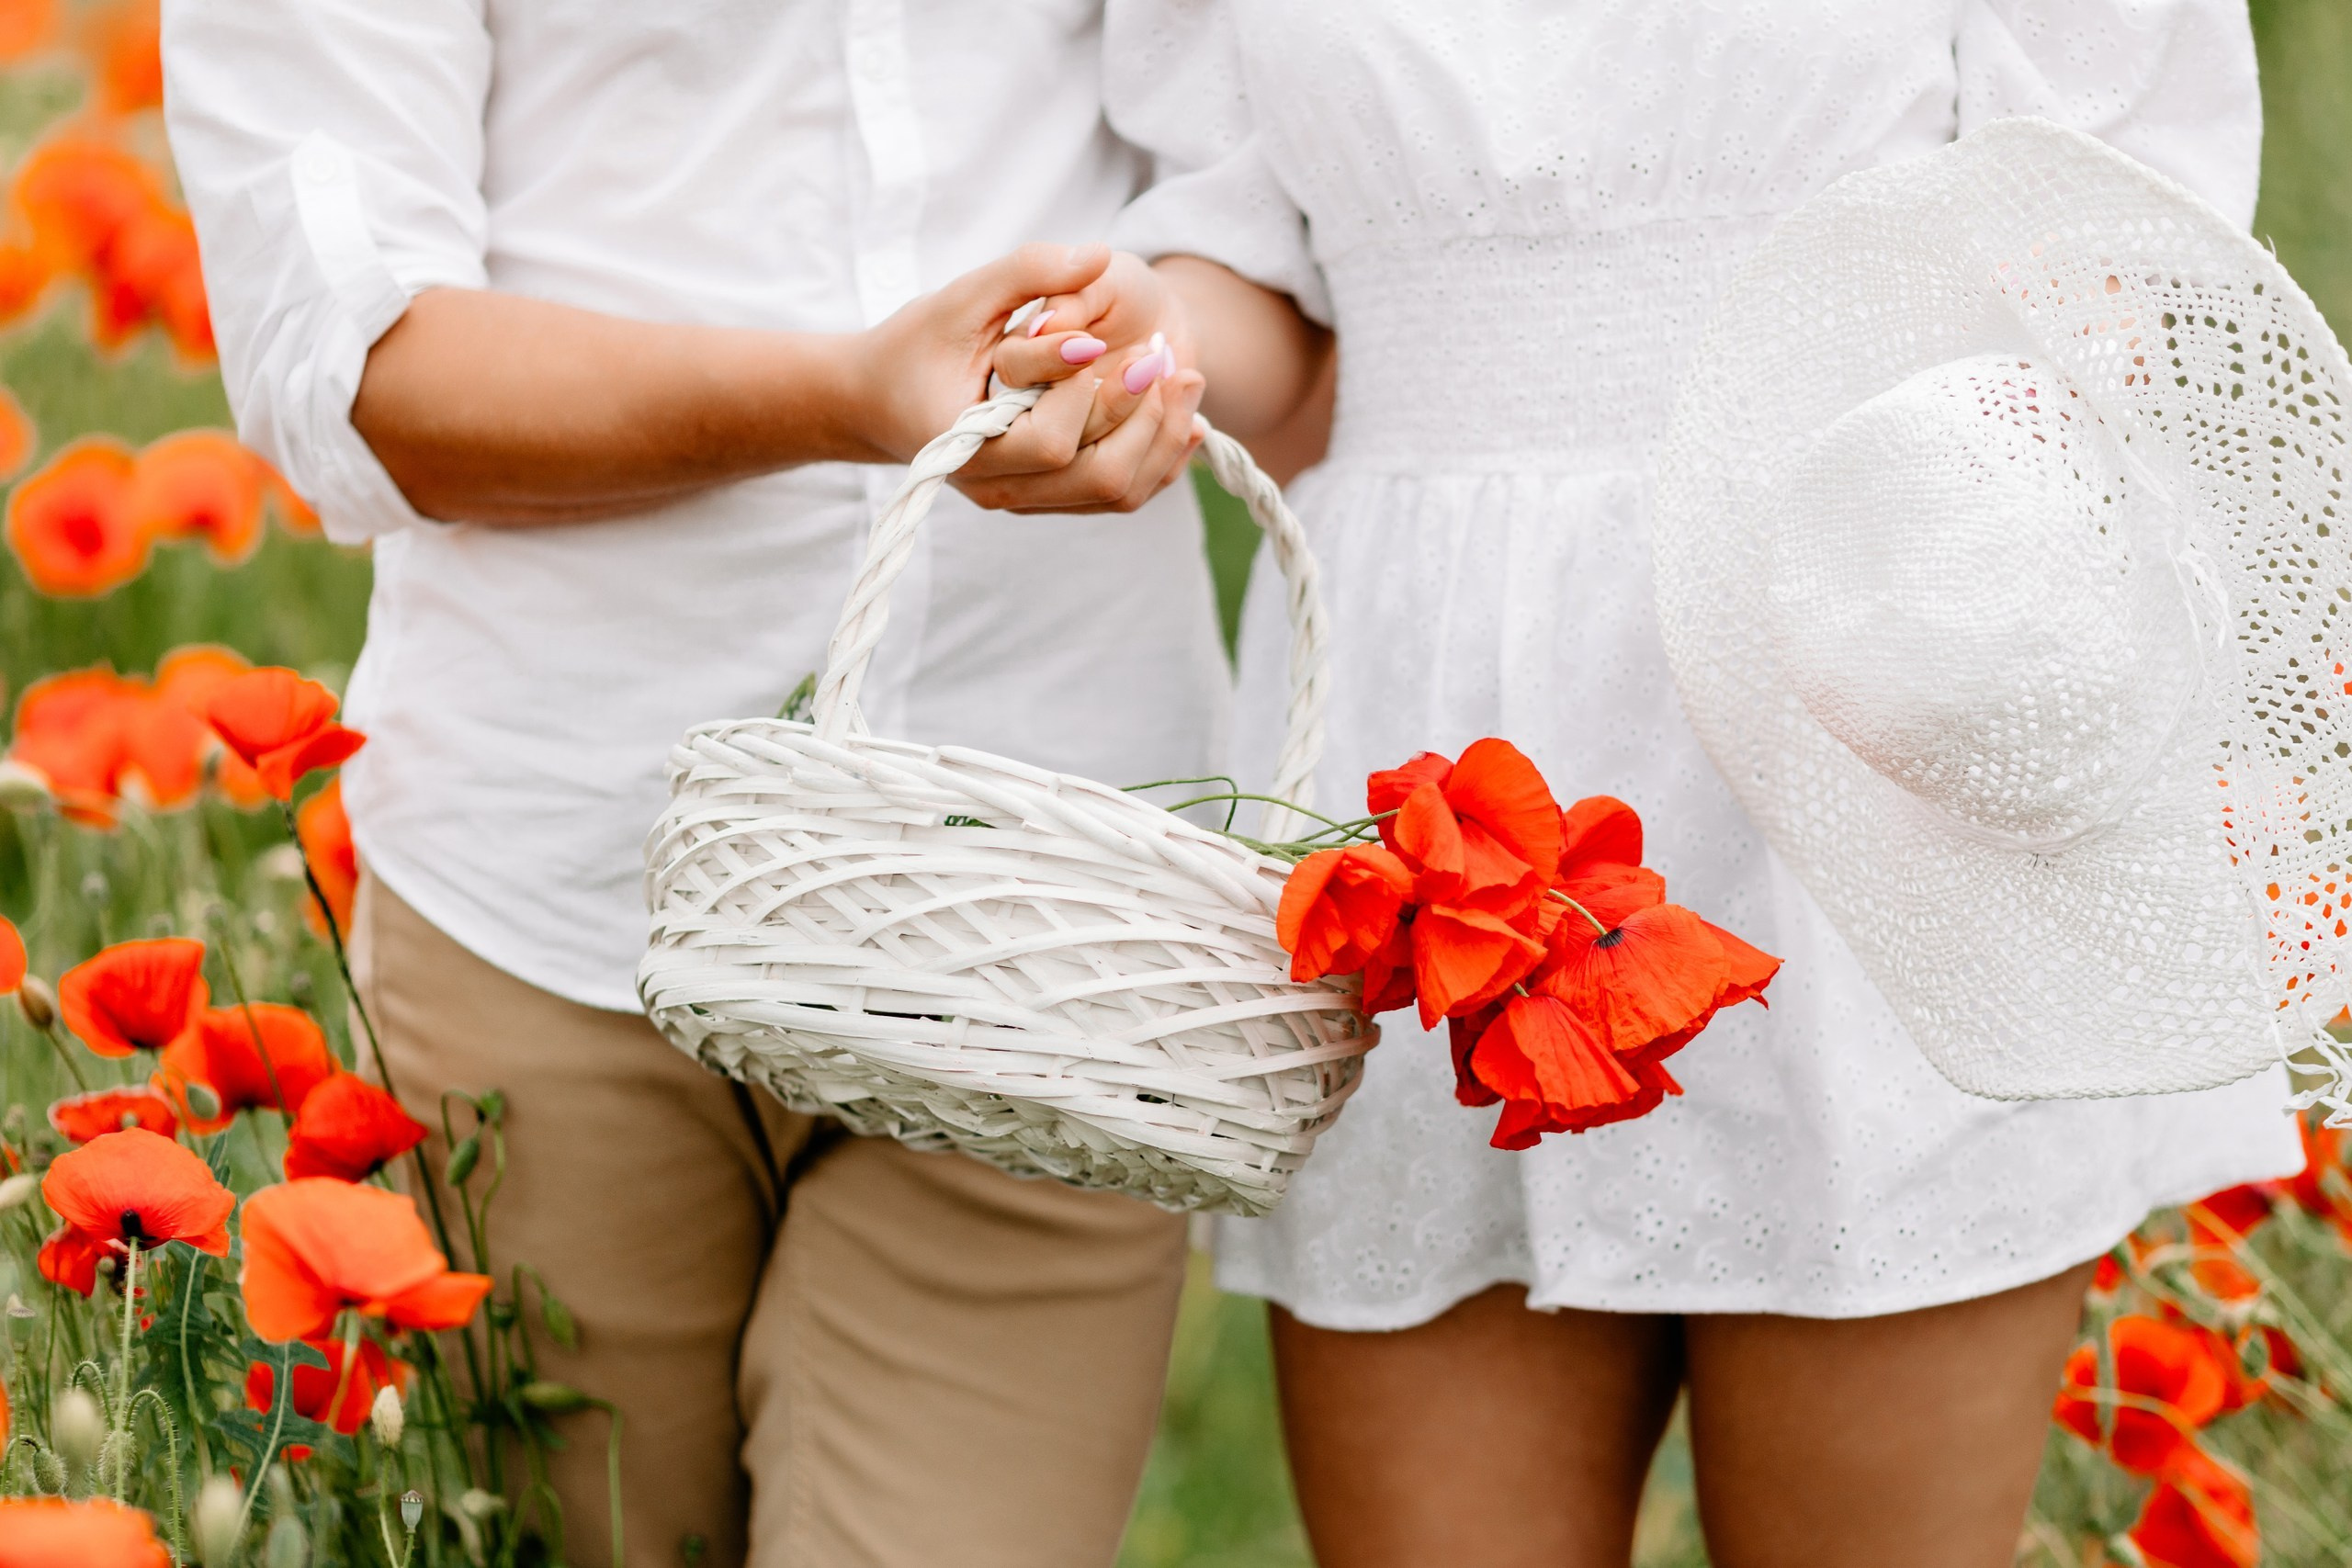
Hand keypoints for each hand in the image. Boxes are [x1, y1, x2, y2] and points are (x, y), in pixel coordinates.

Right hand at [850, 244, 1202, 512]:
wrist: (879, 401)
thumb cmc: (915, 345)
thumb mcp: (962, 297)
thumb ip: (1026, 272)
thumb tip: (1097, 253)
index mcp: (965, 449)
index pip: (1052, 443)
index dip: (1091, 395)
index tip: (1105, 342)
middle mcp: (998, 488)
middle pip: (1097, 477)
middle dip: (1143, 418)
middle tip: (1166, 359)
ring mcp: (1026, 500)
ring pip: (1116, 493)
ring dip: (1161, 440)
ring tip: (1185, 383)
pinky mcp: (1049, 498)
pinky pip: (1117, 495)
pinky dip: (1157, 459)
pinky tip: (1186, 421)